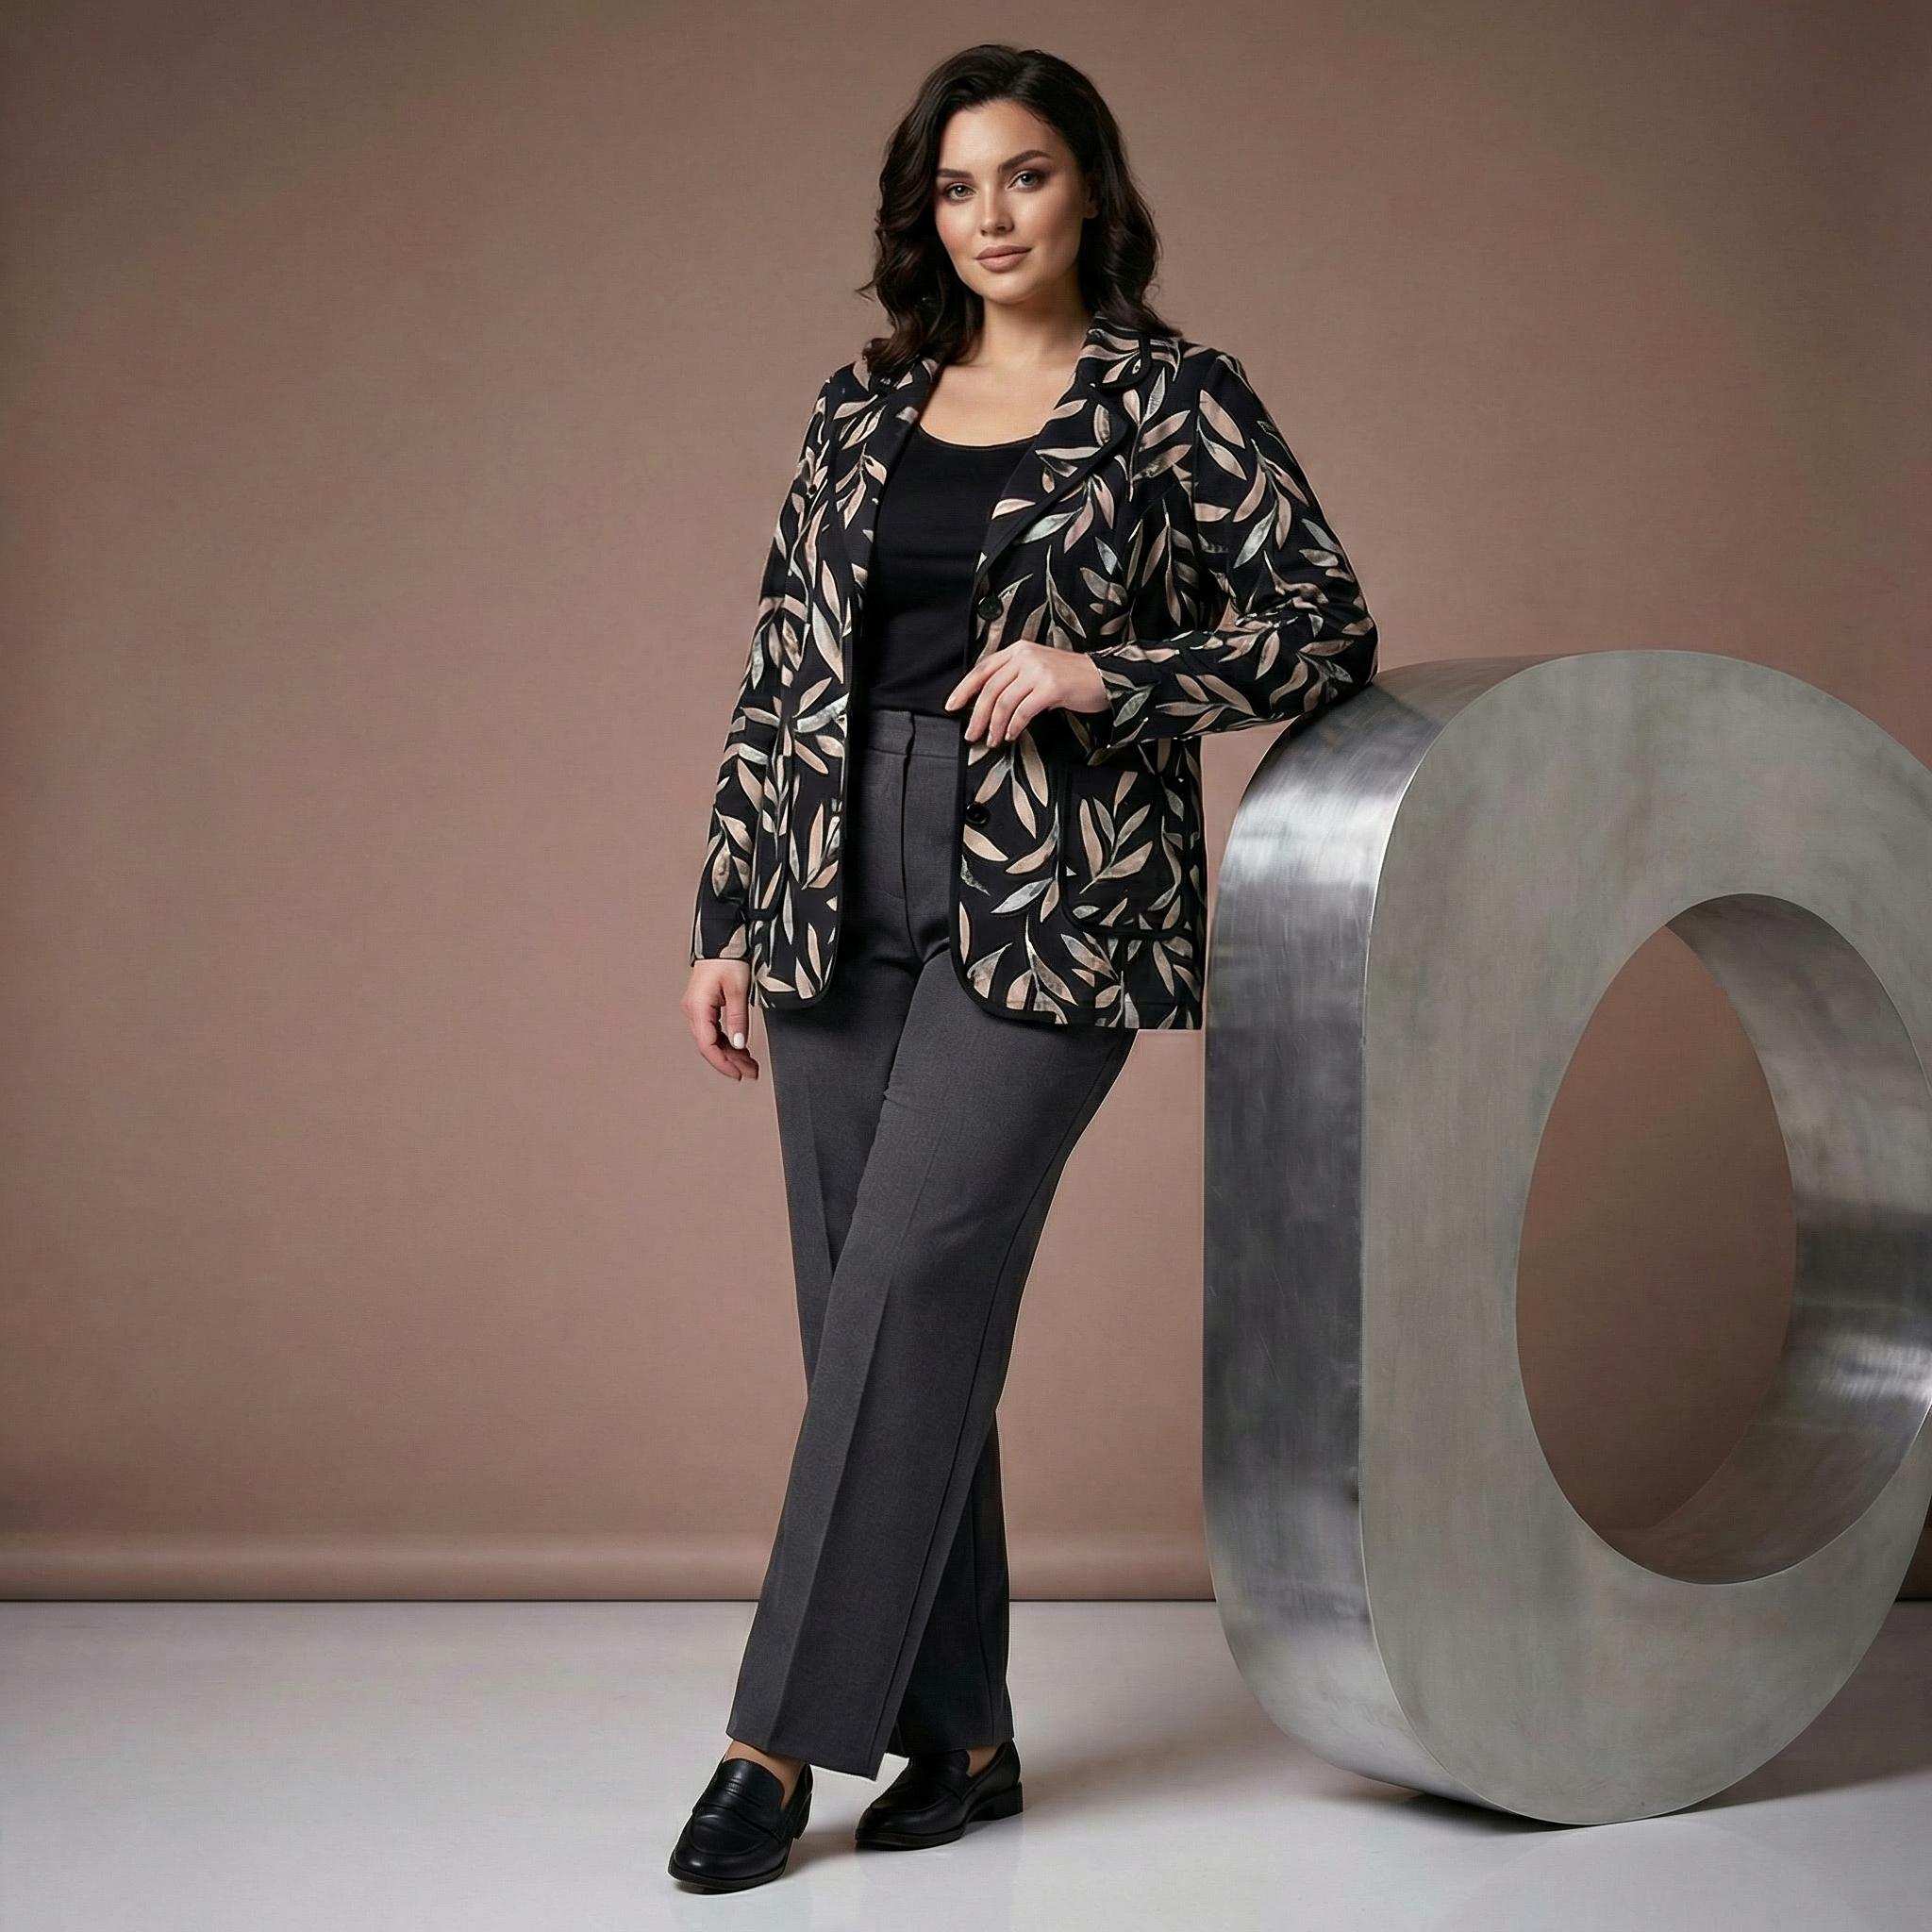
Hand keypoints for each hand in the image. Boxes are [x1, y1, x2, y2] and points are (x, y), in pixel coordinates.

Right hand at [684, 958, 759, 1079]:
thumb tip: (739, 1045)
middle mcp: (693, 1010)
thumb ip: (738, 1019)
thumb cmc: (728, 958)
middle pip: (709, 1045)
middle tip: (750, 1072)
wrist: (722, 939)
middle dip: (730, 1061)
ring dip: (730, 1053)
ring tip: (749, 1064)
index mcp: (698, 1007)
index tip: (739, 1074)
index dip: (723, 1063)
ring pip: (711, 1039)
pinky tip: (740, 1049)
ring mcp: (697, 1008)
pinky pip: (713, 1030)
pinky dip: (727, 1041)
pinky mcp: (703, 1006)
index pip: (707, 1045)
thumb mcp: (738, 990)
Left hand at [944, 644, 1107, 745]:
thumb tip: (987, 704)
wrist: (1104, 676)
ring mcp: (1039, 671)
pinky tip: (1011, 735)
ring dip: (994, 726)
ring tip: (993, 740)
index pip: (982, 670)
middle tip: (972, 734)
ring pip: (1003, 702)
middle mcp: (1025, 657)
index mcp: (1018, 650)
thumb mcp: (1037, 669)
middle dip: (977, 716)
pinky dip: (1013, 726)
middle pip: (990, 689)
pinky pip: (1023, 711)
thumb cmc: (1070, 677)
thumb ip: (1013, 678)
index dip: (964, 689)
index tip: (952, 706)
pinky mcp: (1051, 687)